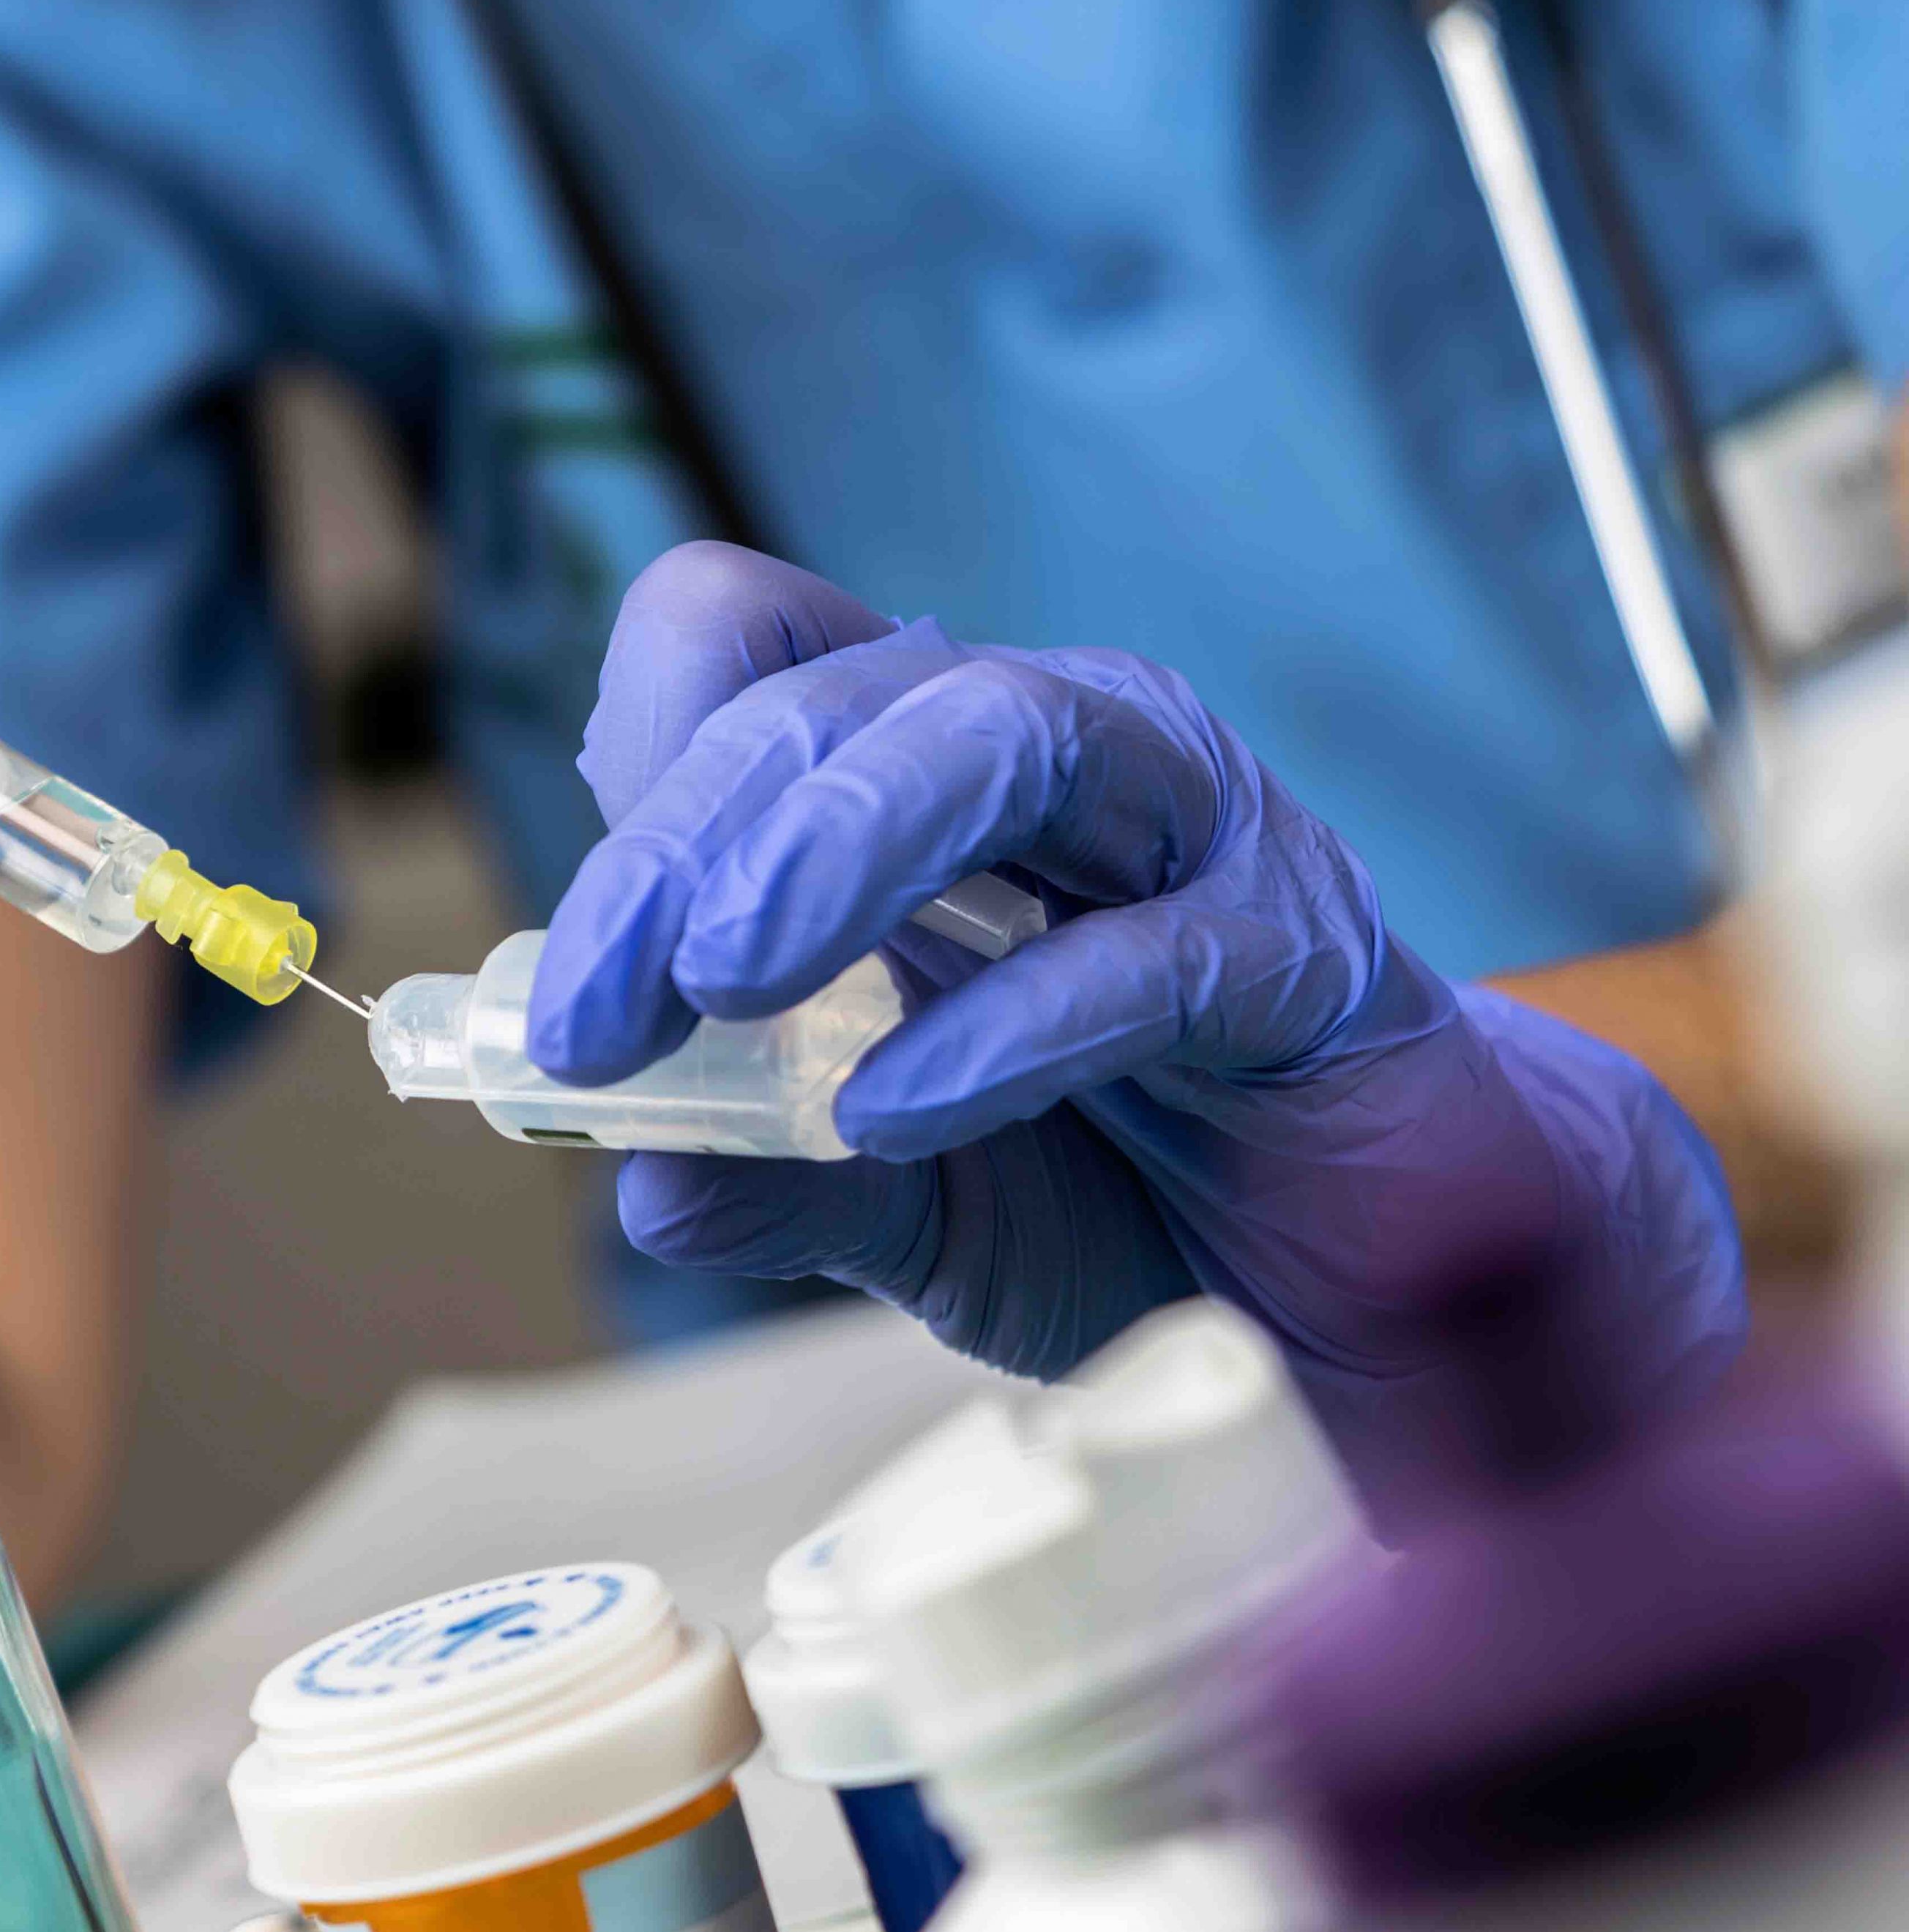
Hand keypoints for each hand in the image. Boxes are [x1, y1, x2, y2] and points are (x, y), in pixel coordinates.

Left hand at [531, 544, 1746, 1518]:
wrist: (1359, 1284)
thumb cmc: (1119, 1200)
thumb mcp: (901, 1211)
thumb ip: (774, 1186)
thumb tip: (640, 1183)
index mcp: (909, 779)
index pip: (743, 647)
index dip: (641, 768)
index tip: (573, 981)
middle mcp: (1038, 752)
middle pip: (825, 697)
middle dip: (683, 850)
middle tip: (592, 1018)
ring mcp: (1181, 823)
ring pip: (995, 734)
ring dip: (833, 848)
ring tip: (725, 980)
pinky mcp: (1299, 940)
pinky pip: (1146, 947)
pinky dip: (1005, 1028)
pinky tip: (898, 1116)